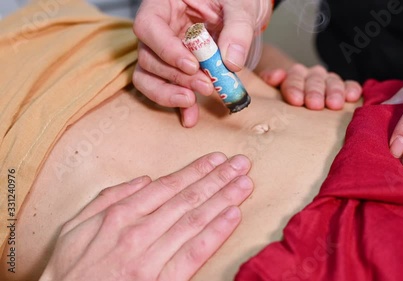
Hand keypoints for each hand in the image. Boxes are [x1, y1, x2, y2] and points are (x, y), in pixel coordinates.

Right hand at [40, 152, 252, 280]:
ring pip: (196, 220)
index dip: (196, 171)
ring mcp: (152, 256)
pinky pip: (195, 252)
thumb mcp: (76, 225)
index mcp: (120, 214)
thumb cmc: (71, 268)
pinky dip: (216, 232)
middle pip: (188, 199)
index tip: (216, 159)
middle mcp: (140, 231)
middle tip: (240, 165)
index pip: (168, 186)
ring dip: (223, 198)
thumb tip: (143, 179)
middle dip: (218, 179)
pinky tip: (233, 216)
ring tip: (243, 183)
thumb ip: (108, 198)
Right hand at [133, 0, 271, 126]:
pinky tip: (191, 117)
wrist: (243, 10)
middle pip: (148, 56)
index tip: (192, 66)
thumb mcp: (241, 5)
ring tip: (193, 102)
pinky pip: (168, 88)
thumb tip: (231, 62)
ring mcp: (163, 50)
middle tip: (205, 86)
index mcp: (166, 3)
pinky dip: (179, 105)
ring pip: (149, 76)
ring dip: (170, 93)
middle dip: (175, 76)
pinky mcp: (174, 70)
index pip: (148, 26)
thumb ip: (237, 29)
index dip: (165, 49)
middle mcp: (159, 28)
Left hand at [259, 64, 361, 109]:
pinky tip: (353, 97)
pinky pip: (350, 86)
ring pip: (332, 82)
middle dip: (314, 92)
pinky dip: (352, 89)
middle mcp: (313, 75)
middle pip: (314, 81)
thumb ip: (270, 78)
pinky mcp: (344, 87)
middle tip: (314, 104)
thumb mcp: (271, 87)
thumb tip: (275, 76)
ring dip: (334, 92)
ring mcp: (329, 80)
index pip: (294, 78)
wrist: (298, 90)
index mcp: (294, 74)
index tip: (295, 100)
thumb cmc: (284, 95)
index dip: (295, 88)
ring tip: (334, 104)